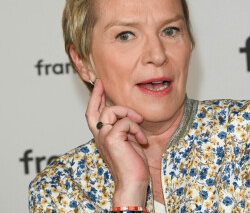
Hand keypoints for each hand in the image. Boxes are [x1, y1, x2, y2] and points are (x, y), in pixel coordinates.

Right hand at [85, 79, 149, 205]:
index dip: (96, 99)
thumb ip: (124, 127)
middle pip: (94, 110)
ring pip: (112, 111)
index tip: (99, 85)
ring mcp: (103, 137)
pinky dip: (136, 127)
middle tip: (101, 82)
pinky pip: (125, 122)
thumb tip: (127, 115)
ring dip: (129, 114)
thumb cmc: (132, 163)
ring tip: (139, 123)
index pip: (94, 115)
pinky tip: (141, 140)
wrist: (134, 181)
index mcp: (103, 136)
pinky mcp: (111, 138)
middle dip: (97, 94)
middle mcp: (100, 136)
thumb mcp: (128, 139)